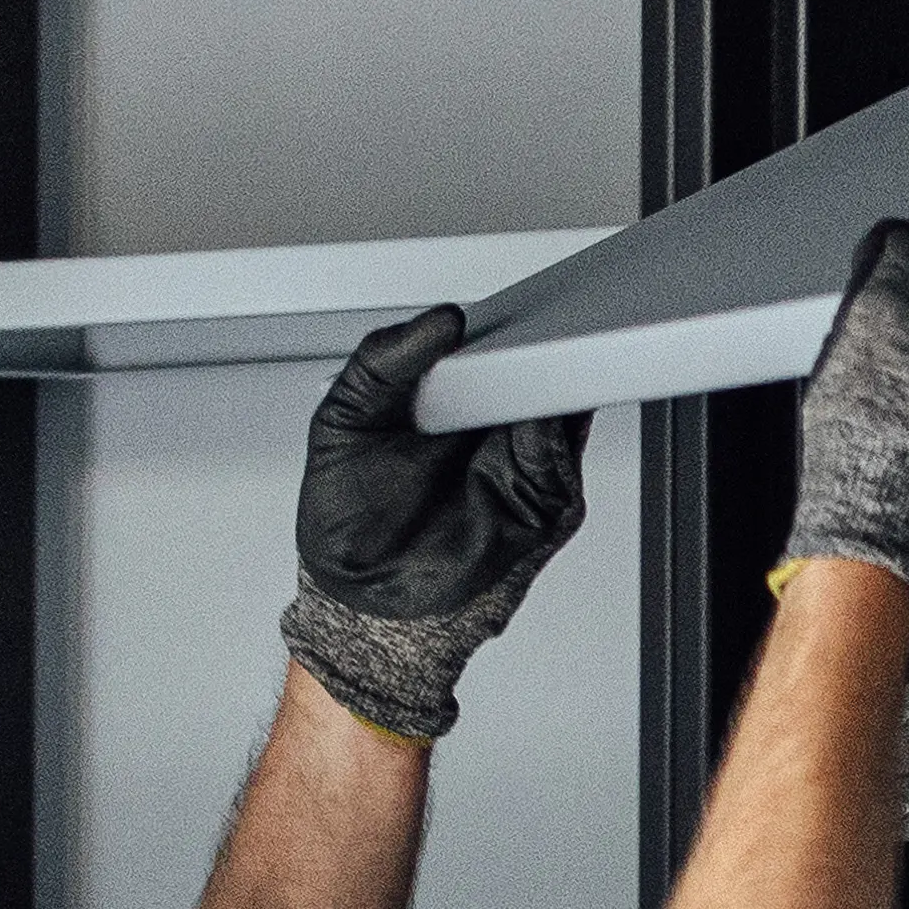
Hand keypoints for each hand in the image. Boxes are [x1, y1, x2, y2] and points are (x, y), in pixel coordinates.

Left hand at [279, 308, 588, 740]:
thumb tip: (442, 320)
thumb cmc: (347, 522)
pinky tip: (535, 413)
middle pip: (537, 370)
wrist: (364, 601)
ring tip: (531, 361)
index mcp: (448, 400)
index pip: (491, 347)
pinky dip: (558, 428)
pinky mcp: (545, 501)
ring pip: (561, 405)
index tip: (500, 307)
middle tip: (525, 325)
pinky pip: (565, 454)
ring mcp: (524, 463)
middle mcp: (492, 428)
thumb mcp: (343, 418)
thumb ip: (384, 360)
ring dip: (555, 380)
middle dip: (541, 343)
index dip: (502, 323)